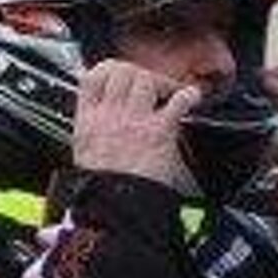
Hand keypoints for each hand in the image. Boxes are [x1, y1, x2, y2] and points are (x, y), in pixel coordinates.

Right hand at [71, 56, 199, 191]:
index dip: (109, 70)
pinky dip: (187, 96)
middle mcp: (109, 115)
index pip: (92, 76)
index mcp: (87, 121)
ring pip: (144, 78)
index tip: (121, 75)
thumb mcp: (85, 153)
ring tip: (170, 92)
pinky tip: (192, 97)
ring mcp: (133, 121)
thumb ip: (94, 131)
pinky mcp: (158, 131)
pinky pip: (176, 102)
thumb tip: (104, 118)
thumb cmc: (103, 188)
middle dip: (138, 73)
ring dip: (160, 82)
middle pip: (122, 71)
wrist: (116, 207)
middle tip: (151, 84)